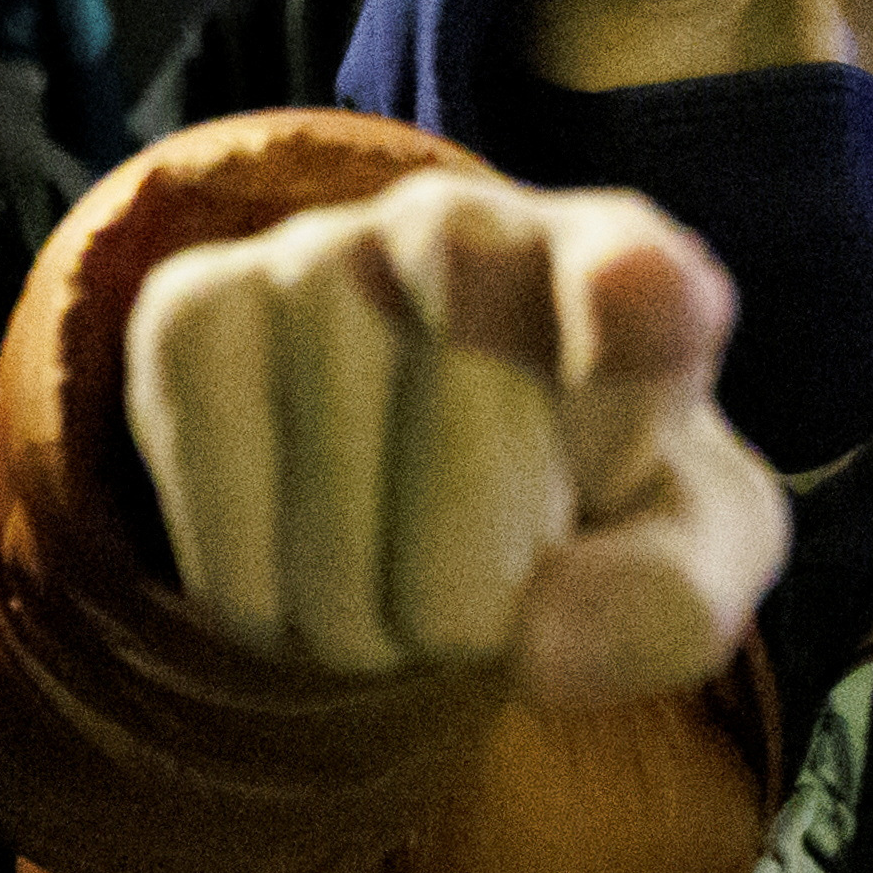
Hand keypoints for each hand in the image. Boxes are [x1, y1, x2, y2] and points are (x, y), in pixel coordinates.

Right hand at [123, 166, 788, 707]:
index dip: (633, 295)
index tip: (630, 292)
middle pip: (472, 467)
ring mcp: (319, 251)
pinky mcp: (194, 307)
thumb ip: (671, 603)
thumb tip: (542, 647)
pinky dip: (264, 603)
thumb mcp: (678, 556)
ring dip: (367, 614)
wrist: (420, 462)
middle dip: (477, 593)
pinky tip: (303, 548)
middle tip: (482, 578)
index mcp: (635, 277)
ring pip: (336, 524)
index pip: (640, 281)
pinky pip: (222, 530)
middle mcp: (469, 225)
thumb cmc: (580, 499)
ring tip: (395, 560)